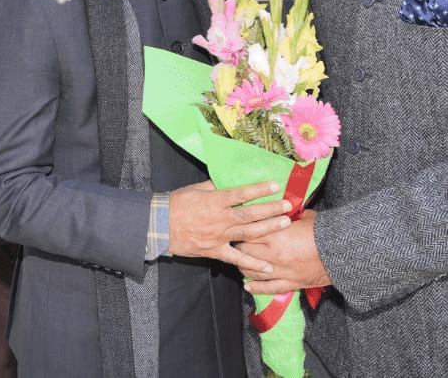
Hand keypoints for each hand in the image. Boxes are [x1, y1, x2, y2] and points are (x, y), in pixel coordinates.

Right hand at [168, 180, 289, 275]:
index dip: (259, 189)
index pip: (241, 193)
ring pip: (248, 232)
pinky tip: (268, 266)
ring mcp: (219, 236)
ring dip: (268, 228)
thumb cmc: (176, 204)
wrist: (159, 225)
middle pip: (250, 213)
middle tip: (288, 205)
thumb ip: (214, 186)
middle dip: (271, 209)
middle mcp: (220, 218)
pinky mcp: (215, 251)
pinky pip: (237, 258)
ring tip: (285, 223)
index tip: (275, 185)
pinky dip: (252, 263)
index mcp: (215, 201)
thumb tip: (229, 181)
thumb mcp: (195, 189)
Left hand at [238, 211, 330, 294]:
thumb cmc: (325, 233)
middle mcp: (274, 254)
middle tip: (234, 243)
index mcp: (276, 235)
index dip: (241, 230)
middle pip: (245, 252)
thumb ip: (289, 215)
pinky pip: (268, 288)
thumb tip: (282, 209)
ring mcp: (281, 271)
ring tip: (238, 263)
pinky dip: (255, 287)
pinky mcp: (290, 283)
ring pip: (253, 271)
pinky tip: (247, 285)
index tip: (237, 227)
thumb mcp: (305, 216)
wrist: (343, 254)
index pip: (249, 233)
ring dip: (243, 266)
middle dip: (238, 247)